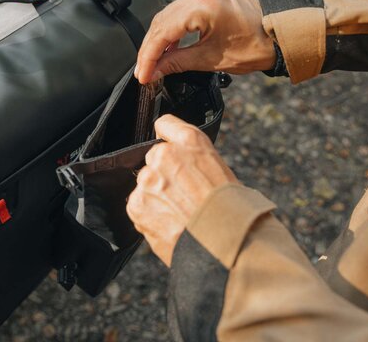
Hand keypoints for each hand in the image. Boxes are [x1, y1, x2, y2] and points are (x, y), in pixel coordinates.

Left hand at [126, 114, 239, 265]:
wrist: (226, 242)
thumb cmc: (231, 208)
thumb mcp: (220, 167)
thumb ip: (193, 155)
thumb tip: (179, 158)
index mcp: (189, 140)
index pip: (165, 126)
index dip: (171, 142)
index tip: (172, 152)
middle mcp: (164, 154)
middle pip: (154, 160)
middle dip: (165, 176)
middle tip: (185, 195)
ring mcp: (148, 180)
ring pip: (147, 185)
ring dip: (157, 197)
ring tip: (181, 214)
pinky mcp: (136, 204)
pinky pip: (139, 206)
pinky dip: (151, 215)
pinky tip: (172, 223)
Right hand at [134, 0, 274, 83]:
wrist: (278, 35)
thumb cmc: (255, 46)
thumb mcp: (210, 60)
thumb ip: (177, 63)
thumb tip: (153, 71)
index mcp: (205, 5)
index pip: (165, 31)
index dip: (149, 55)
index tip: (142, 74)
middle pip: (163, 20)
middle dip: (151, 48)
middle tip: (143, 70)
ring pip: (170, 14)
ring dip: (160, 38)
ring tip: (152, 62)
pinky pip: (182, 9)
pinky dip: (173, 28)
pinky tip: (168, 46)